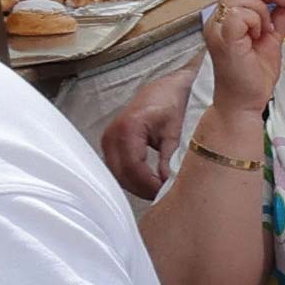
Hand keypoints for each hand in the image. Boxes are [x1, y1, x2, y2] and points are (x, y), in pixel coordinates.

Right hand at [99, 71, 194, 200]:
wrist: (168, 88)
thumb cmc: (173, 104)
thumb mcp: (176, 132)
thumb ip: (169, 159)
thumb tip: (166, 184)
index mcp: (128, 128)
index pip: (132, 168)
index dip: (148, 185)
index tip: (165, 192)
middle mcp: (113, 133)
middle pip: (121, 174)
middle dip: (142, 189)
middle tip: (163, 196)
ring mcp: (109, 139)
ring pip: (118, 174)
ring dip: (137, 185)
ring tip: (158, 189)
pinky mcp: (111, 143)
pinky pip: (117, 168)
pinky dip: (132, 178)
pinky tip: (149, 181)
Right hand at [200, 0, 284, 114]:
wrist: (245, 103)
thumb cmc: (253, 77)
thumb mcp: (273, 39)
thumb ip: (283, 17)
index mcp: (226, 19)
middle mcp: (217, 21)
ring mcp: (217, 29)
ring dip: (262, 11)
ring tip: (266, 32)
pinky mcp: (223, 39)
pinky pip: (240, 14)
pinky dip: (256, 21)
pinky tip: (259, 37)